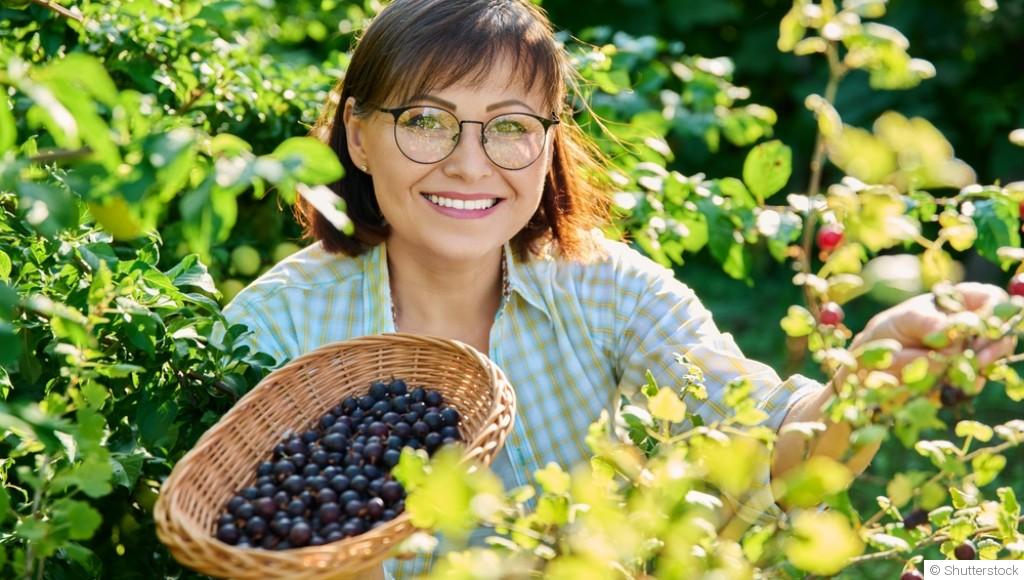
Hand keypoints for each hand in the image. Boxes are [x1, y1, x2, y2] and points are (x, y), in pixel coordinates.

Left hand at [850, 281, 1015, 380]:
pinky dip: (965, 383)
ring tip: (961, 368)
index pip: (992, 298)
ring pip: (992, 360)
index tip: (984, 325)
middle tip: (977, 356)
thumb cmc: (889, 332)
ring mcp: (969, 355)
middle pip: (1002, 333)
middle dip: (994, 344)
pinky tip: (951, 383)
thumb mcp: (903, 320)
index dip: (996, 309)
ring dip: (979, 366)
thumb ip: (927, 322)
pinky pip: (974, 383)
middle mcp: (970, 329)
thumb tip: (951, 331)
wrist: (871, 366)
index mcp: (958, 303)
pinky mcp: (963, 379)